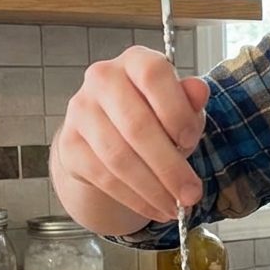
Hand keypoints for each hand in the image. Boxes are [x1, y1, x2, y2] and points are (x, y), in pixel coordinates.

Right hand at [51, 46, 209, 229]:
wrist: (109, 135)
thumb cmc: (154, 115)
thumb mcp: (180, 107)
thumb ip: (190, 102)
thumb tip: (199, 91)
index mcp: (135, 61)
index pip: (153, 75)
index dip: (175, 109)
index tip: (191, 140)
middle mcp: (102, 79)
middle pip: (136, 125)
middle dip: (169, 167)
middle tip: (191, 194)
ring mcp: (80, 111)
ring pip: (119, 157)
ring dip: (152, 189)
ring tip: (176, 208)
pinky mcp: (69, 145)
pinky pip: (104, 178)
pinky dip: (134, 198)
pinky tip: (155, 209)